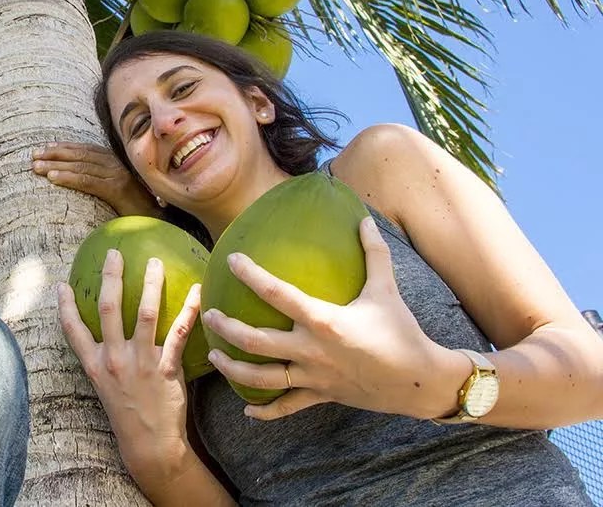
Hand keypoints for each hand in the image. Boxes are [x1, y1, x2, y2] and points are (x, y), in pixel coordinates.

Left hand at [33, 142, 160, 216]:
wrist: (157, 222)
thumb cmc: (134, 209)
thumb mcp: (115, 190)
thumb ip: (100, 180)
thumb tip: (78, 179)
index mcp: (114, 161)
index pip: (85, 149)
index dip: (63, 147)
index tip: (44, 148)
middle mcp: (116, 163)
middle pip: (80, 155)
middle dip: (54, 154)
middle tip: (33, 157)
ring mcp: (118, 175)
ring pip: (81, 166)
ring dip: (56, 165)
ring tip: (37, 167)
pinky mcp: (118, 189)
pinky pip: (88, 181)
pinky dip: (69, 178)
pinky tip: (53, 179)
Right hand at [58, 249, 202, 482]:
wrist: (150, 444)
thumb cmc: (127, 412)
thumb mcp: (105, 387)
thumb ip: (102, 359)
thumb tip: (104, 334)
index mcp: (95, 365)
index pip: (73, 330)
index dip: (65, 306)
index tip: (61, 285)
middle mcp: (114, 360)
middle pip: (108, 309)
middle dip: (110, 278)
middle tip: (114, 253)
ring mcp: (141, 363)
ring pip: (144, 314)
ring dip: (150, 284)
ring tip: (154, 262)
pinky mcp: (166, 369)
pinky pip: (178, 333)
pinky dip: (189, 309)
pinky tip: (196, 291)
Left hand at [202, 217, 452, 420]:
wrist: (422, 381)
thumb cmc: (402, 331)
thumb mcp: (386, 289)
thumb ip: (373, 253)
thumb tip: (363, 218)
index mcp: (323, 320)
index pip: (277, 293)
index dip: (251, 275)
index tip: (232, 260)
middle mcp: (311, 350)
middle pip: (256, 341)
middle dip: (227, 327)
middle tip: (210, 314)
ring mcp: (313, 377)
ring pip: (262, 378)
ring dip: (233, 368)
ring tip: (215, 355)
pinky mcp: (320, 396)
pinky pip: (287, 407)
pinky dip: (265, 412)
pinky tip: (247, 412)